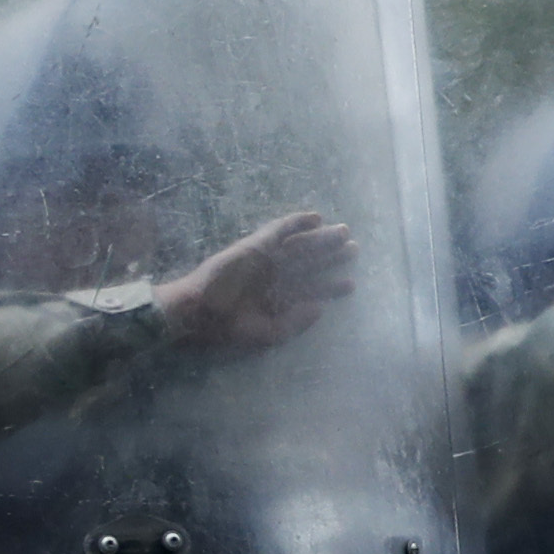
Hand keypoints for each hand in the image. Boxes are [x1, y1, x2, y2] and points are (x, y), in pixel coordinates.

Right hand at [151, 210, 354, 352]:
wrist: (199, 314)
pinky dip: (295, 223)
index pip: (310, 290)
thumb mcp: (269, 334)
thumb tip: (320, 308)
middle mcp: (274, 278)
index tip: (350, 284)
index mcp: (277, 300)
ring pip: (299, 246)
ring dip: (321, 239)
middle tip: (354, 249)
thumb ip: (296, 324)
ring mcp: (265, 261)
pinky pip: (278, 231)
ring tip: (344, 232)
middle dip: (331, 257)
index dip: (331, 287)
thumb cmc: (230, 329)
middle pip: (309, 264)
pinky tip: (315, 218)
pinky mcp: (254, 247)